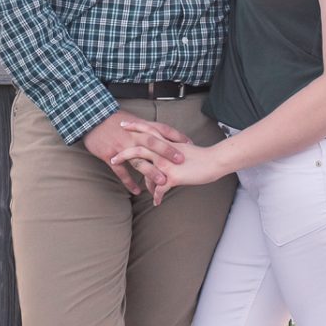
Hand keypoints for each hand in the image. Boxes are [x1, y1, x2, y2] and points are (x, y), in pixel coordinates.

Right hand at [83, 110, 185, 192]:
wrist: (91, 119)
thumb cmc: (114, 120)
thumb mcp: (133, 119)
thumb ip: (148, 128)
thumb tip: (165, 135)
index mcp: (140, 126)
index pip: (161, 129)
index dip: (176, 136)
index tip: (190, 143)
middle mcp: (132, 136)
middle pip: (152, 143)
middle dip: (167, 152)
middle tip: (181, 161)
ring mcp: (121, 146)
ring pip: (138, 159)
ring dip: (151, 171)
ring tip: (162, 183)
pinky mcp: (110, 156)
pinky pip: (121, 171)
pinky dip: (129, 182)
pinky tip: (137, 191)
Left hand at [109, 126, 228, 205]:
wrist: (213, 161)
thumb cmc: (200, 156)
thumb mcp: (182, 148)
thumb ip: (170, 149)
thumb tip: (164, 154)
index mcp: (165, 142)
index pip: (146, 130)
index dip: (134, 126)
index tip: (122, 124)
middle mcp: (163, 151)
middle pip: (138, 149)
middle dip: (123, 154)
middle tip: (112, 158)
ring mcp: (166, 164)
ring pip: (145, 170)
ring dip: (137, 179)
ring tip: (137, 190)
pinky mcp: (172, 177)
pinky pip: (160, 189)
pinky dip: (158, 196)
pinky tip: (157, 202)